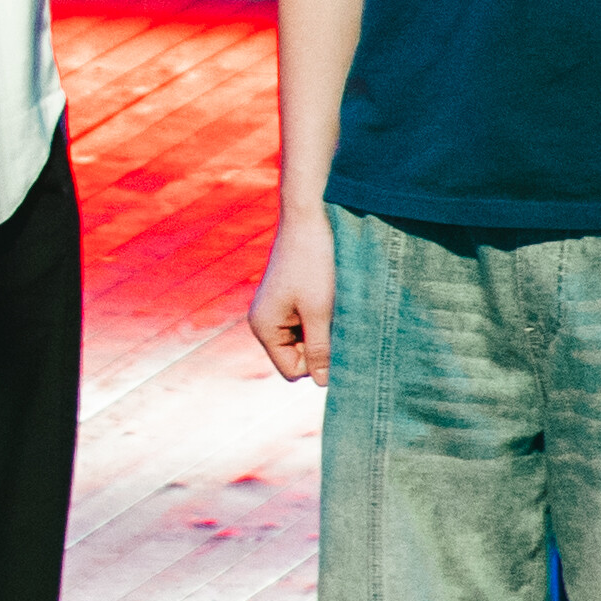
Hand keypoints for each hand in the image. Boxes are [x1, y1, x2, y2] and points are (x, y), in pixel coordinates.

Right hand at [243, 210, 332, 382]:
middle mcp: (264, 321)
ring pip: (306, 339)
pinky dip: (322, 316)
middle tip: (336, 318)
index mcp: (264, 327)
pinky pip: (307, 322)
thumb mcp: (320, 311)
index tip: (334, 337)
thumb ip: (320, 350)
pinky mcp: (289, 297)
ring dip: (324, 329)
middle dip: (321, 345)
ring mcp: (276, 309)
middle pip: (298, 357)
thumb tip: (323, 384)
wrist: (311, 216)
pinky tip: (329, 295)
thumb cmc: (314, 262)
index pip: (293, 371)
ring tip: (333, 303)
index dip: (317, 362)